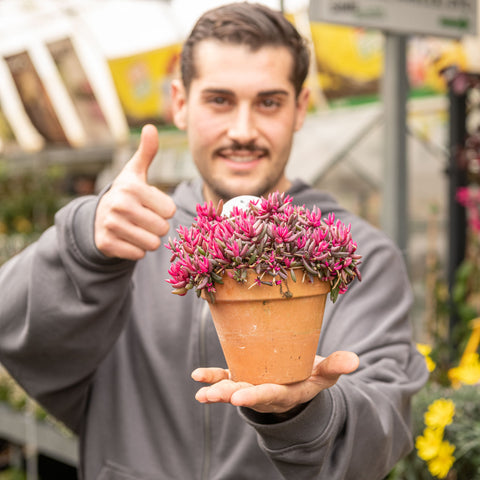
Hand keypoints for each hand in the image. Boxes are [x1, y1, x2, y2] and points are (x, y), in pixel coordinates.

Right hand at [95, 124, 175, 259]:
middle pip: (163, 228)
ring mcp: (111, 225)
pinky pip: (139, 255)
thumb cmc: (126, 194)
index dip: (164, 210)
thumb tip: (151, 128)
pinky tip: (126, 239)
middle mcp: (119, 205)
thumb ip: (147, 152)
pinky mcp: (106, 244)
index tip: (150, 205)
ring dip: (148, 239)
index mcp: (132, 187)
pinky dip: (136, 250)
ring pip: (152, 244)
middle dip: (158, 226)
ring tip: (136, 229)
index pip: (170, 210)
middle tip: (144, 219)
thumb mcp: (135, 173)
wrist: (97, 218)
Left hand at [192, 351, 358, 413]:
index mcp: (288, 391)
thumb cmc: (311, 375)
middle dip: (233, 395)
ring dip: (217, 391)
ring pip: (234, 389)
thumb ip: (337, 366)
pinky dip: (211, 377)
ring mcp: (252, 385)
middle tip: (218, 395)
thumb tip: (356, 360)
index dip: (255, 396)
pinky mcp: (242, 377)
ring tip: (202, 394)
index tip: (239, 397)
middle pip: (249, 395)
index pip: (271, 395)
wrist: (295, 381)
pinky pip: (225, 377)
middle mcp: (267, 392)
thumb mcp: (325, 373)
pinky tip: (196, 376)